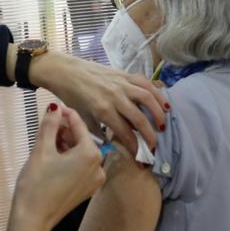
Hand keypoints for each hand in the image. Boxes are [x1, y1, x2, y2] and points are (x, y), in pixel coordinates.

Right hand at [7, 103, 105, 230]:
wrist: (33, 218)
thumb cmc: (37, 184)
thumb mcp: (42, 149)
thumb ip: (49, 125)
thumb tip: (54, 108)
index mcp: (91, 154)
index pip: (79, 125)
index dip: (65, 114)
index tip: (54, 107)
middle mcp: (98, 167)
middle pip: (82, 139)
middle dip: (64, 131)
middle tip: (46, 126)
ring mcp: (94, 181)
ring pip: (81, 153)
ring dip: (65, 145)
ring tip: (46, 142)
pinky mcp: (86, 190)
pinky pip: (81, 167)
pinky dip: (69, 159)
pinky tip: (52, 157)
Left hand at [29, 52, 169, 155]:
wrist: (65, 71)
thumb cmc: (71, 96)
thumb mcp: (82, 118)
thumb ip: (98, 132)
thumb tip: (112, 144)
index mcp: (102, 110)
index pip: (125, 133)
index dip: (135, 147)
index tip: (141, 159)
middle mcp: (115, 96)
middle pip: (139, 119)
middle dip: (149, 136)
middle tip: (154, 147)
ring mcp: (121, 83)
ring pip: (147, 99)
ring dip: (158, 114)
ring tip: (163, 126)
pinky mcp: (124, 74)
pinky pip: (145, 83)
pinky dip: (157, 93)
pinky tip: (165, 104)